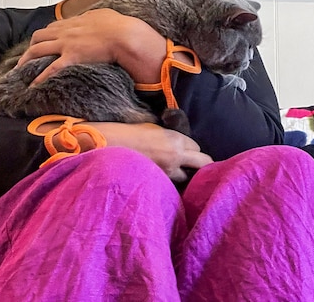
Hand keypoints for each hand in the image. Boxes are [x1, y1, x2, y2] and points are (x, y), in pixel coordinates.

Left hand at [16, 8, 164, 84]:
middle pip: (38, 37)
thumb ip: (96, 17)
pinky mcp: (71, 57)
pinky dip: (39, 77)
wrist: (125, 35)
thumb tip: (97, 17)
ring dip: (26, 61)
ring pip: (38, 50)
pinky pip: (50, 68)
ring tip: (20, 72)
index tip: (43, 43)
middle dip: (30, 47)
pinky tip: (33, 86)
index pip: (52, 27)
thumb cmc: (119, 26)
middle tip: (27, 59)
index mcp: (74, 22)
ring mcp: (66, 44)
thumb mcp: (105, 15)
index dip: (45, 36)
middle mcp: (66, 31)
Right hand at [96, 122, 212, 181]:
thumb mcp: (156, 129)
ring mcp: (168, 172)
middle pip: (203, 163)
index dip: (193, 151)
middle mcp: (177, 156)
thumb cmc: (130, 133)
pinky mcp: (158, 182)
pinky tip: (164, 180)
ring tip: (176, 174)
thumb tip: (181, 145)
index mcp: (177, 140)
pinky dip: (170, 183)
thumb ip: (172, 139)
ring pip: (187, 178)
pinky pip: (171, 185)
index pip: (198, 148)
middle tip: (196, 167)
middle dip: (201, 165)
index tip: (189, 153)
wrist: (110, 145)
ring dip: (184, 175)